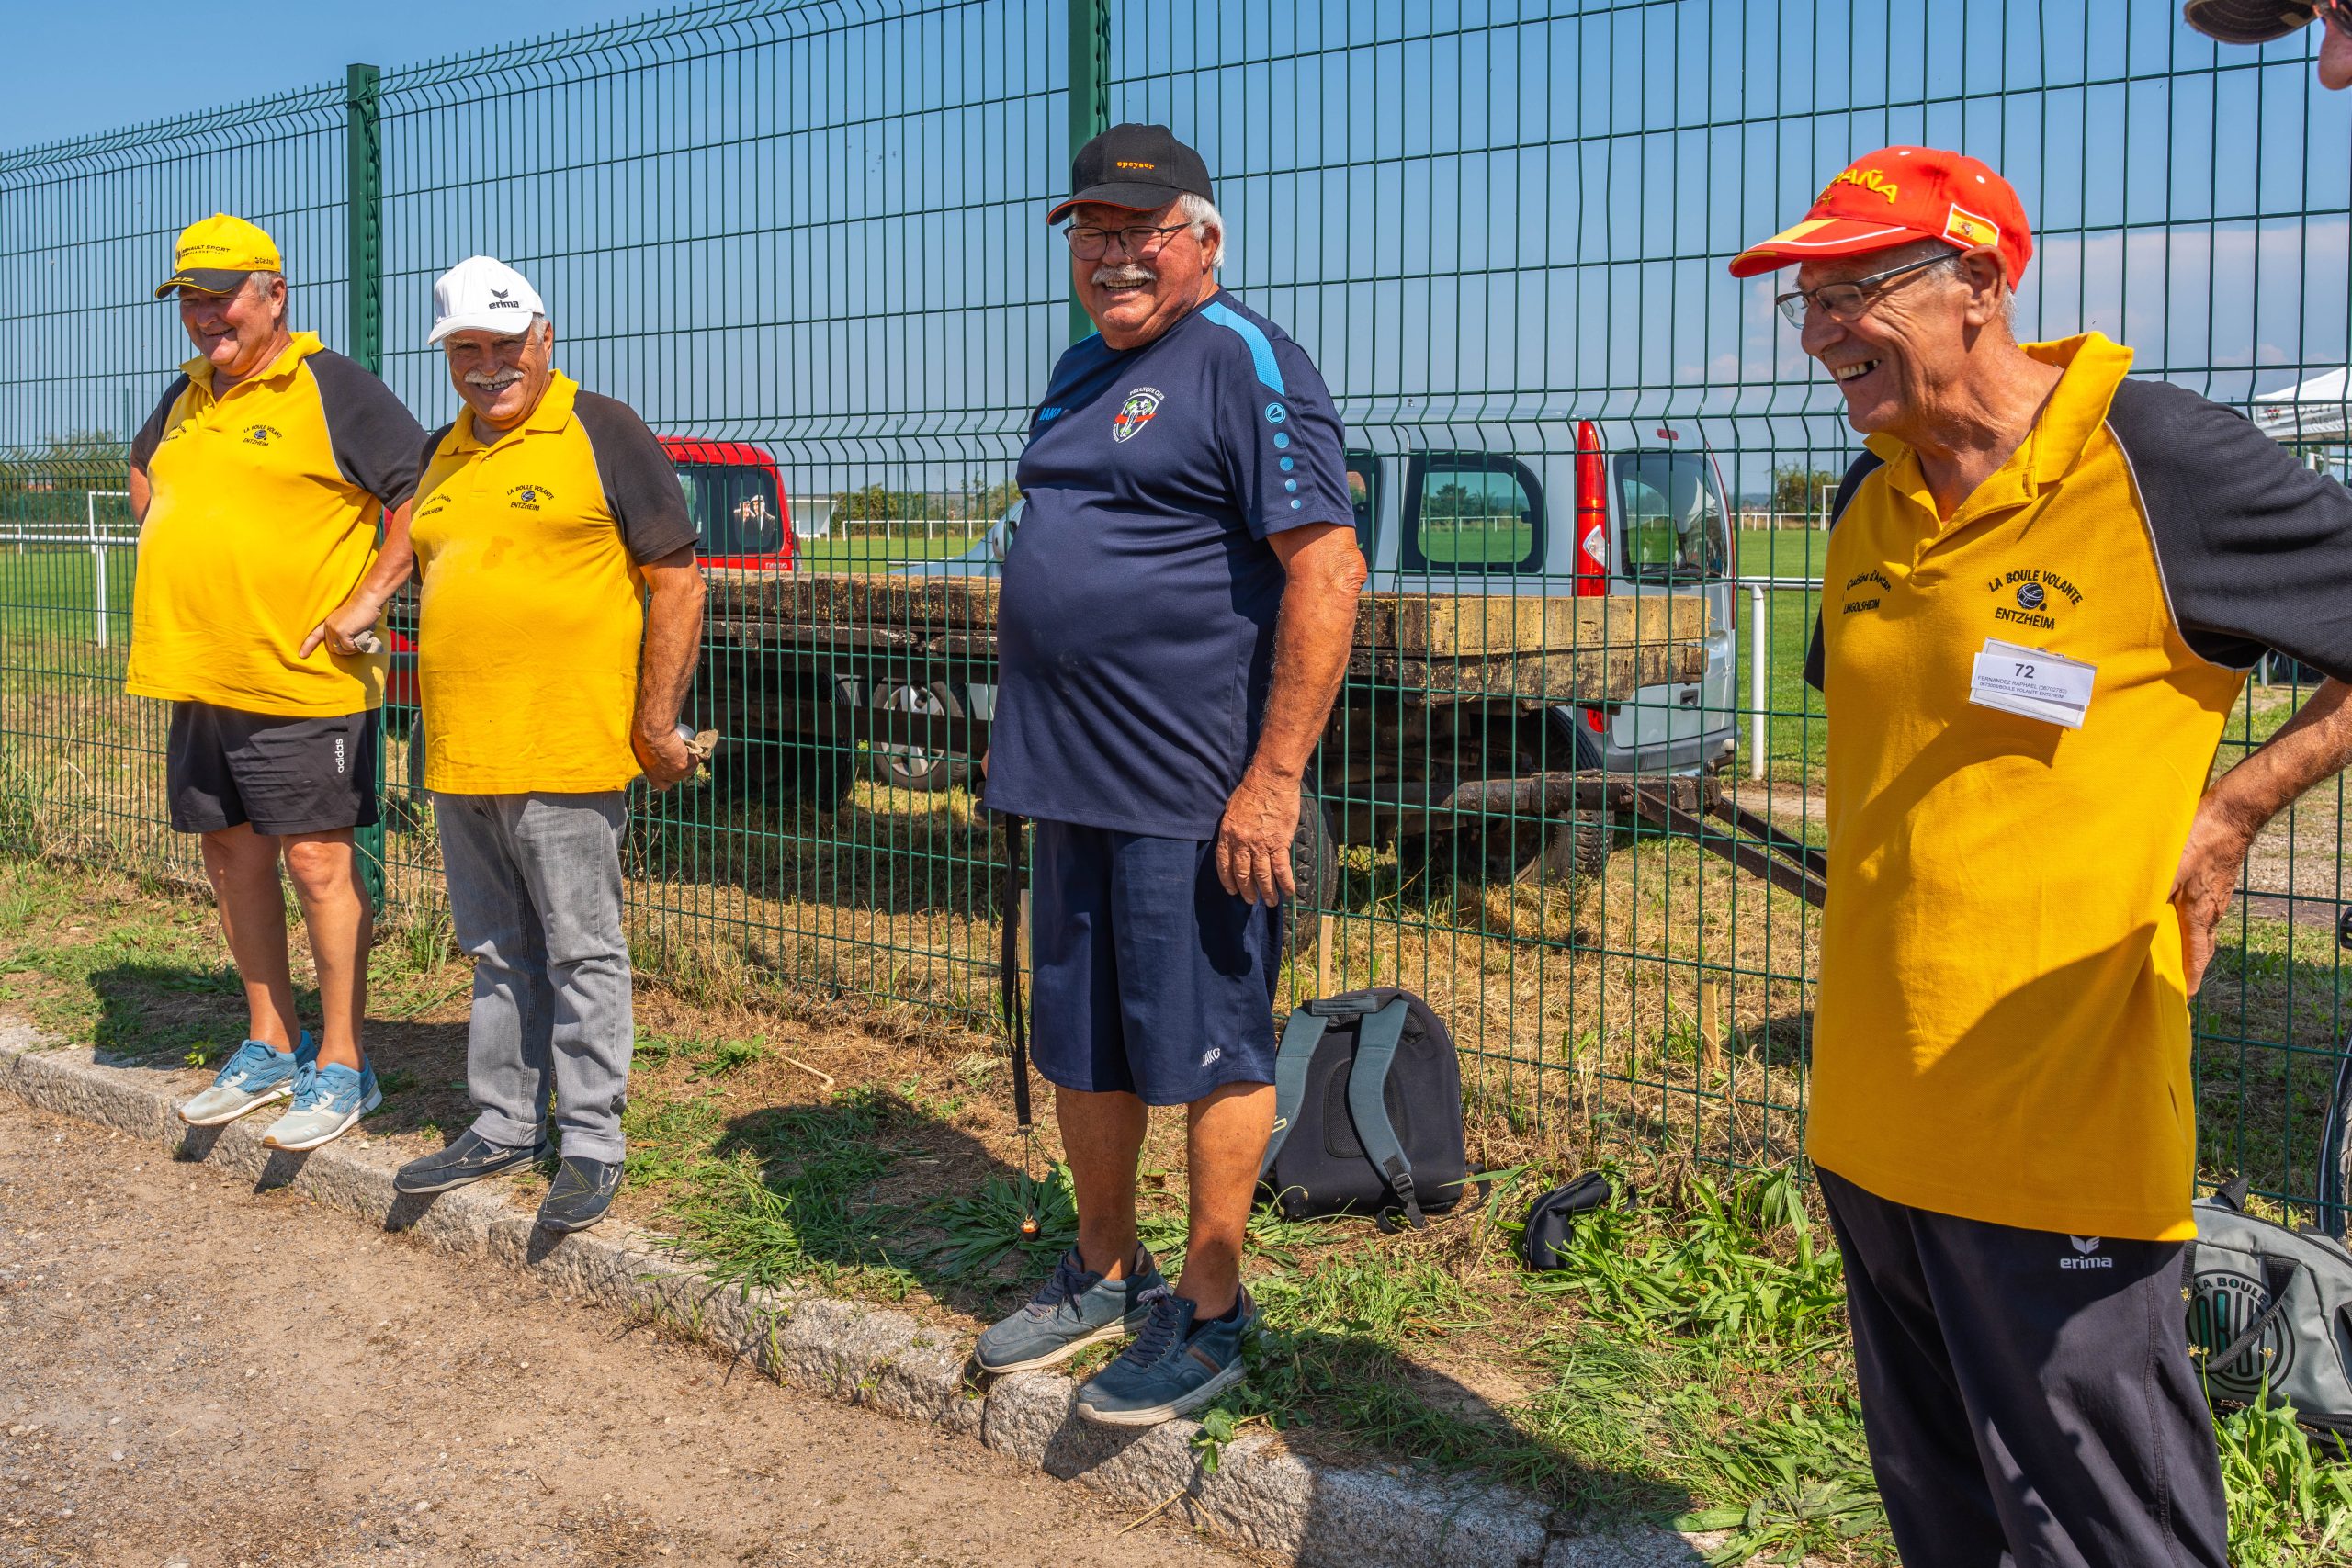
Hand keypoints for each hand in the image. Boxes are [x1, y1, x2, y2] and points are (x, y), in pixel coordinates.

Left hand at [298, 598, 382, 659]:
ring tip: (360, 639)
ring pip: (341, 650)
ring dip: (352, 650)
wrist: (367, 600)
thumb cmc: (363, 610)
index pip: (314, 635)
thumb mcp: (349, 621)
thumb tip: (347, 646)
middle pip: (333, 648)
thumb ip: (344, 632)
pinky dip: (357, 646)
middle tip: (356, 644)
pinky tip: (362, 637)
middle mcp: (328, 626)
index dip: (308, 646)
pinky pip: (349, 648)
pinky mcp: (342, 632)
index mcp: (328, 622)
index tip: (301, 655)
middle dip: (345, 650)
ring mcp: (334, 629)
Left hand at [632, 724, 696, 791]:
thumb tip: (652, 753)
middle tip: (680, 758)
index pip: (662, 785)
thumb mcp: (643, 750)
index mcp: (652, 774)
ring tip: (690, 752)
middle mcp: (664, 776)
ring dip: (691, 762)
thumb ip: (649, 757)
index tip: (670, 771)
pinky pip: (695, 760)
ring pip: (689, 770)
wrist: (654, 732)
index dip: (668, 779)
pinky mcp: (685, 765)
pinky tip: (694, 746)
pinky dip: (696, 753)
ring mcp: (676, 773)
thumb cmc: (644, 736)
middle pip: (677, 778)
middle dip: (680, 770)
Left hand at [1215, 769, 1299, 907]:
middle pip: (1243, 874)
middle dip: (1247, 890)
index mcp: (1228, 834)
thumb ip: (1232, 829)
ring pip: (1262, 876)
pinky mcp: (1279, 843)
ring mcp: (1261, 845)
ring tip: (1270, 902)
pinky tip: (1288, 892)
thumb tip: (1235, 842)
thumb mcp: (1232, 809)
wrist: (1271, 779)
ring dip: (1267, 892)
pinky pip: (1281, 869)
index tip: (1232, 890)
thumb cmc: (1252, 789)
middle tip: (1250, 900)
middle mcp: (1242, 843)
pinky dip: (1285, 883)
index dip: (1227, 880)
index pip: (1224, 863)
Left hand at [2168, 797, 2256, 996]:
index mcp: (2200, 914)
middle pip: (2202, 947)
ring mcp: (2216, 896)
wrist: (2231, 814)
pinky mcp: (2214, 882)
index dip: (2189, 979)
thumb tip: (2130, 917)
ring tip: (2173, 953)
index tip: (2186, 998)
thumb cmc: (2198, 840)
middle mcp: (2212, 910)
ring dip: (2189, 943)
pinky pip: (2202, 910)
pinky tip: (2176, 912)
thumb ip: (2149, 894)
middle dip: (2190, 966)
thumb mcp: (2168, 869)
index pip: (2196, 957)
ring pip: (2202, 928)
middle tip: (2179, 981)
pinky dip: (2190, 920)